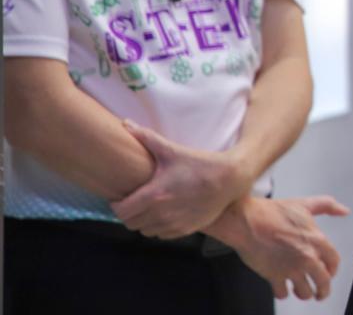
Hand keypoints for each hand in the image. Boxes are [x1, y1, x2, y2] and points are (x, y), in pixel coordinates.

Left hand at [111, 120, 250, 238]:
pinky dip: (159, 227)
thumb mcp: (172, 150)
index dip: (117, 205)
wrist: (229, 179)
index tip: (122, 197)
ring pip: (145, 231)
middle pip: (130, 223)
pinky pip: (161, 235)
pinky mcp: (185, 230)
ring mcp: (173, 224)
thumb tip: (126, 124)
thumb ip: (147, 138)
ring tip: (149, 208)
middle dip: (129, 213)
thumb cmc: (199, 164)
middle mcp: (161, 214)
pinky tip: (165, 214)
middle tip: (134, 201)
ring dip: (143, 221)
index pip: (121, 211)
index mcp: (154, 195)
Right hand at [212, 195, 349, 300]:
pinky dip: (283, 293)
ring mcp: (291, 269)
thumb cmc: (272, 212)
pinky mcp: (274, 276)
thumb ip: (327, 206)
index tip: (329, 273)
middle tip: (320, 293)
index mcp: (317, 240)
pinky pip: (283, 293)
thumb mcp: (304, 204)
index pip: (334, 262)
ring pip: (305, 292)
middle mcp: (307, 257)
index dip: (332, 269)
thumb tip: (344, 211)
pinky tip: (282, 288)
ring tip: (300, 291)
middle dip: (323, 291)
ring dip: (303, 293)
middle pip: (323, 282)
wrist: (248, 221)